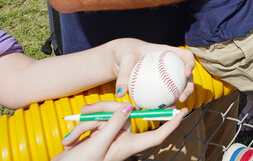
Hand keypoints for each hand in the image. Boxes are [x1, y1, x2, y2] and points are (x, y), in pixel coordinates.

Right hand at [56, 101, 186, 160]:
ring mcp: (110, 136)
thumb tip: (130, 107)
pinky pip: (92, 124)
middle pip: (123, 115)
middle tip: (84, 112)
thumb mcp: (98, 144)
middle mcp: (122, 139)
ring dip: (85, 126)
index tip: (183, 111)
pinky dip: (79, 131)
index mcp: (129, 145)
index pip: (156, 135)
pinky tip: (68, 143)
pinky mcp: (97, 134)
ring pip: (104, 117)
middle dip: (102, 112)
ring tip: (70, 140)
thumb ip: (114, 124)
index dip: (170, 124)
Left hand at [110, 40, 194, 102]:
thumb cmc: (126, 53)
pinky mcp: (162, 84)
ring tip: (172, 108)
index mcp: (168, 52)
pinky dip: (164, 102)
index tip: (186, 74)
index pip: (186, 55)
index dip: (190, 63)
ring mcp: (169, 74)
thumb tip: (120, 93)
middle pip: (187, 74)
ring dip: (179, 97)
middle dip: (189, 86)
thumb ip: (123, 74)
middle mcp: (172, 63)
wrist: (122, 57)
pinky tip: (157, 111)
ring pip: (179, 86)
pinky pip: (166, 93)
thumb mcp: (125, 60)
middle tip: (182, 97)